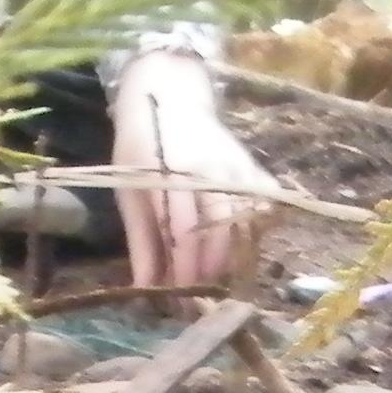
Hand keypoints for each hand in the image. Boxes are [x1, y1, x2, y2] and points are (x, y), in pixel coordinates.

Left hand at [112, 51, 266, 287]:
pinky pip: (262, 208)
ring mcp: (237, 168)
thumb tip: (146, 288)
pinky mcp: (253, 168)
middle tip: (197, 292)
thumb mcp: (129, 192)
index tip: (180, 295)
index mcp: (173, 174)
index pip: (185, 231)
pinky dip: (254, 232)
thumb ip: (141, 240)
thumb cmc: (141, 147)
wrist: (170, 98)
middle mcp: (211, 171)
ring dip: (232, 257)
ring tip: (215, 276)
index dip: (186, 269)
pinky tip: (238, 247)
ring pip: (245, 225)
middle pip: (220, 232)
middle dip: (210, 269)